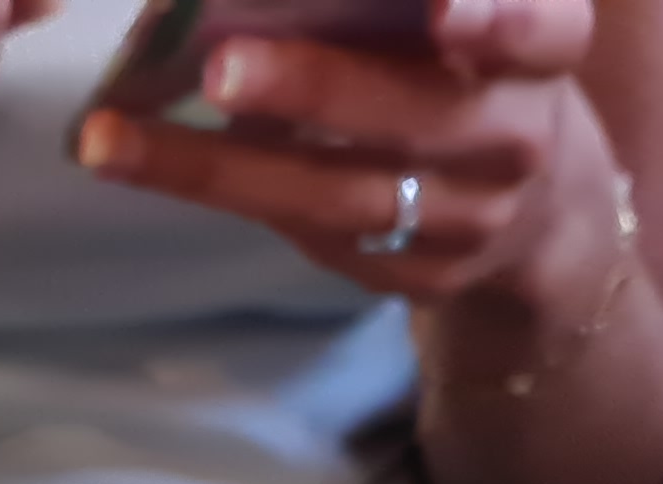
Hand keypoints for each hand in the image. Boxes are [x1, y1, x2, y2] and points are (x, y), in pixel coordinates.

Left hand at [74, 0, 618, 308]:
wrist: (538, 212)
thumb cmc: (473, 64)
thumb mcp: (469, 12)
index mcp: (544, 47)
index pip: (539, 27)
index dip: (496, 16)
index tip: (442, 9)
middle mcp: (516, 137)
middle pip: (414, 114)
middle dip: (315, 87)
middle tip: (223, 65)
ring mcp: (468, 221)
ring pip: (338, 195)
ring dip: (220, 169)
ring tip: (117, 139)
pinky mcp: (417, 277)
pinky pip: (313, 238)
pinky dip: (232, 196)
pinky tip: (152, 165)